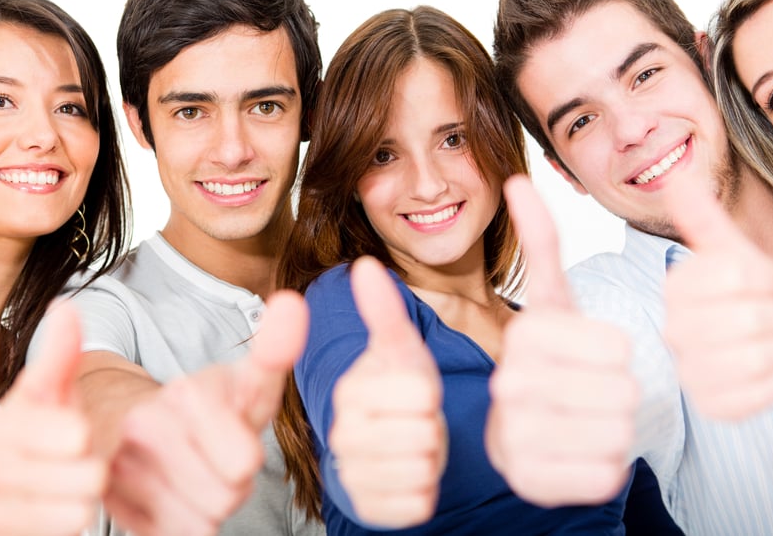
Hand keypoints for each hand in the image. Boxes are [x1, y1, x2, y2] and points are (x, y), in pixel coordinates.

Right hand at [0, 302, 105, 535]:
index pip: (69, 437)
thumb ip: (60, 349)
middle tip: (84, 460)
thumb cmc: (25, 420)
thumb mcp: (41, 384)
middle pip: (84, 481)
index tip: (76, 433)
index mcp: (8, 429)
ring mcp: (1, 513)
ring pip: (75, 516)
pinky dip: (71, 523)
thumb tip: (68, 306)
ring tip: (75, 484)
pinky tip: (66, 505)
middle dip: (92, 468)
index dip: (76, 434)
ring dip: (82, 499)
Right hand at [103, 290, 308, 535]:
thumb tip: (290, 302)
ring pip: (201, 522)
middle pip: (230, 494)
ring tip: (192, 476)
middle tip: (215, 459)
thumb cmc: (210, 409)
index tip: (233, 452)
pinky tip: (166, 494)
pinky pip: (168, 535)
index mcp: (192, 393)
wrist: (129, 422)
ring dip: (205, 508)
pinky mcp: (107, 501)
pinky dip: (175, 524)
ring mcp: (121, 464)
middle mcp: (149, 423)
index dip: (242, 460)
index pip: (243, 460)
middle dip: (232, 485)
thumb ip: (274, 351)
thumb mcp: (245, 382)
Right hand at [329, 257, 445, 527]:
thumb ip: (384, 310)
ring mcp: (351, 475)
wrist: (390, 440)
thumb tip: (364, 264)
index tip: (415, 394)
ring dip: (431, 460)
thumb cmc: (400, 389)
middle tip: (417, 422)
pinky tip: (412, 475)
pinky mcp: (367, 510)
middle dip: (432, 428)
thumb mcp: (400, 349)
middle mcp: (340, 434)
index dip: (431, 395)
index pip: (421, 395)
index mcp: (349, 391)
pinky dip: (426, 492)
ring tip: (415, 445)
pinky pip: (419, 505)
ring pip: (423, 470)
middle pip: (424, 434)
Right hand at [486, 175, 637, 506]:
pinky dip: (606, 464)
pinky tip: (581, 449)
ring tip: (590, 417)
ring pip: (617, 434)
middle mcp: (509, 386)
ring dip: (618, 428)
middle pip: (620, 392)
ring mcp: (516, 438)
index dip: (620, 353)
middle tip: (596, 389)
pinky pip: (604, 474)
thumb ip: (541, 240)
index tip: (598, 354)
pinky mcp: (529, 482)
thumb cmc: (553, 356)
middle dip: (622, 391)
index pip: (615, 348)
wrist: (524, 423)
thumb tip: (519, 179)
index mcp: (523, 336)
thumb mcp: (552, 299)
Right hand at [663, 176, 772, 419]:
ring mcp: (690, 372)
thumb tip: (673, 178)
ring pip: (752, 360)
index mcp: (676, 289)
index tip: (763, 281)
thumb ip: (703, 216)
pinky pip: (754, 397)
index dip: (763, 278)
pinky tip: (772, 370)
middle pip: (746, 320)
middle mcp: (673, 331)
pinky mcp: (711, 406)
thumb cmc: (759, 292)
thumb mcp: (737, 250)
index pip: (731, 276)